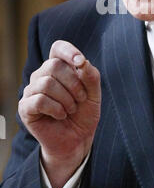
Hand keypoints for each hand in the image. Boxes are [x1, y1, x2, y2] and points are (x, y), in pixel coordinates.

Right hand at [18, 40, 100, 187]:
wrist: (77, 139)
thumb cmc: (84, 114)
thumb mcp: (94, 94)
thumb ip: (91, 77)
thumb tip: (82, 62)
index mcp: (59, 67)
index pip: (58, 48)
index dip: (68, 51)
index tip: (80, 62)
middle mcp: (42, 75)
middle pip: (54, 65)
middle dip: (73, 84)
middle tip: (81, 99)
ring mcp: (32, 90)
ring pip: (46, 83)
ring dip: (66, 99)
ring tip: (71, 109)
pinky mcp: (25, 107)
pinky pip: (39, 100)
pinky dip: (55, 109)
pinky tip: (61, 115)